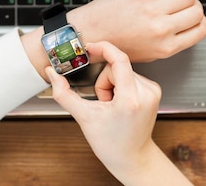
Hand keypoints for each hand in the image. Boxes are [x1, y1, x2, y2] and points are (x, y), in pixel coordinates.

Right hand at [46, 41, 192, 185]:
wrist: (132, 158)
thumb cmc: (111, 143)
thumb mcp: (83, 117)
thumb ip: (63, 93)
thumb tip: (51, 73)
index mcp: (130, 100)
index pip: (119, 59)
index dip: (103, 48)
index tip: (90, 47)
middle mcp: (146, 93)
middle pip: (116, 67)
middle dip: (103, 81)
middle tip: (103, 102)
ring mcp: (152, 91)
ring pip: (122, 70)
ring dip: (112, 84)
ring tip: (112, 106)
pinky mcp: (154, 90)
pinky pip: (131, 75)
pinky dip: (121, 86)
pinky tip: (121, 104)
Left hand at [69, 0, 205, 61]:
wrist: (89, 34)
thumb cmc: (115, 45)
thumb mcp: (148, 54)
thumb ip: (169, 42)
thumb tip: (186, 27)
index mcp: (166, 47)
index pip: (201, 30)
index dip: (200, 21)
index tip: (194, 17)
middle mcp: (162, 29)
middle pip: (197, 10)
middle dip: (193, 6)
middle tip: (182, 5)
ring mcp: (152, 10)